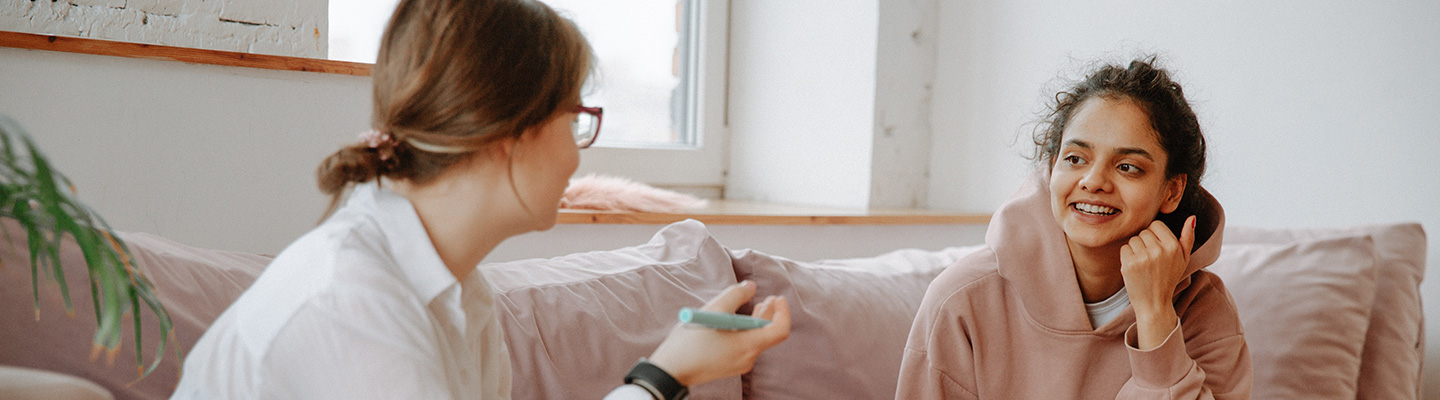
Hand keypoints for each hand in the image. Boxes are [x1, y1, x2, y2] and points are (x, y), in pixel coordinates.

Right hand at [645, 281, 791, 386]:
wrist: (670, 370)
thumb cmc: (690, 341)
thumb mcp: (713, 310)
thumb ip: (735, 295)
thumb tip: (750, 286)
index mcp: (748, 346)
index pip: (780, 331)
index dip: (783, 312)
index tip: (778, 297)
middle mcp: (747, 358)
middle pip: (768, 335)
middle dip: (770, 314)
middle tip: (770, 297)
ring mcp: (738, 364)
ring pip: (757, 340)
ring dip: (759, 322)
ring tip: (758, 305)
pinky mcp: (728, 365)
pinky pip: (746, 346)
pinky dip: (748, 331)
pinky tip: (739, 321)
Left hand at [1120, 216, 1194, 348]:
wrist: (1154, 303)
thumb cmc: (1168, 279)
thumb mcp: (1183, 259)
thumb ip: (1188, 237)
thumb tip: (1192, 217)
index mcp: (1173, 246)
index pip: (1156, 224)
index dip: (1154, 235)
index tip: (1157, 248)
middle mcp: (1159, 250)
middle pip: (1143, 232)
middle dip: (1145, 243)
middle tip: (1150, 260)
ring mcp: (1143, 257)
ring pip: (1133, 239)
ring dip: (1135, 250)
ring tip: (1143, 265)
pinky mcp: (1129, 264)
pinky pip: (1124, 249)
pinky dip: (1126, 257)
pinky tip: (1135, 268)